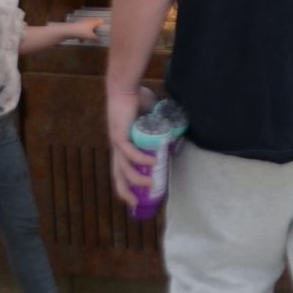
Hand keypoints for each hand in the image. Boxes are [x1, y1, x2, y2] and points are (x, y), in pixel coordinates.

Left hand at [68, 18, 108, 45]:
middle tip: (96, 36)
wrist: (68, 31)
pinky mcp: (77, 26)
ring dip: (89, 33)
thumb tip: (101, 40)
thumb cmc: (82, 32)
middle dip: (95, 31)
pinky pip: (82, 30)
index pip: (101, 21)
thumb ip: (97, 38)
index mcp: (93, 22)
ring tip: (88, 39)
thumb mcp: (91, 37)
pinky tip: (80, 40)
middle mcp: (89, 21)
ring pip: (88, 28)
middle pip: (94, 25)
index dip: (103, 26)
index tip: (103, 32)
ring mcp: (82, 23)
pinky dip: (83, 34)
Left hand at [106, 86, 154, 207]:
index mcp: (122, 148)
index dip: (127, 187)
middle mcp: (117, 149)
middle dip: (127, 193)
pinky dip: (141, 160)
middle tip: (138, 204)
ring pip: (124, 169)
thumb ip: (158, 130)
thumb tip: (175, 136)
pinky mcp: (119, 136)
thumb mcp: (150, 120)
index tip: (136, 199)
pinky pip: (130, 153)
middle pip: (118, 177)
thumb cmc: (136, 101)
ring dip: (138, 179)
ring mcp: (117, 144)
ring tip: (152, 184)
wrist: (125, 88)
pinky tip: (153, 163)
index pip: (121, 172)